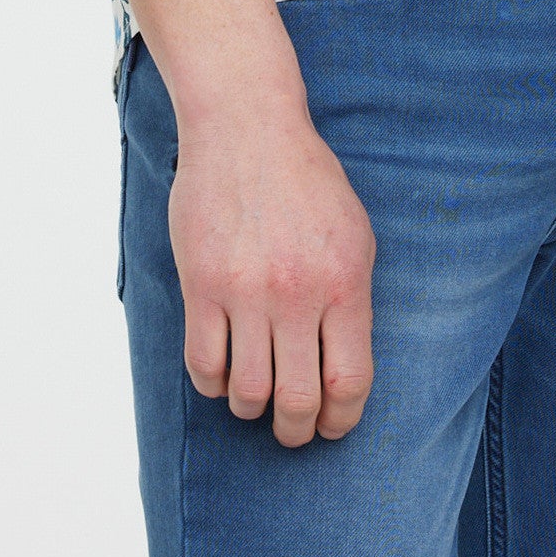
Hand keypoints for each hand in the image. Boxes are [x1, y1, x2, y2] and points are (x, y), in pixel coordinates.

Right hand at [167, 95, 376, 445]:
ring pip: (247, 392)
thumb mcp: (354, 234)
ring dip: (252, 408)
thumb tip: (342, 372)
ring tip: (254, 399)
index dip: (341, 418)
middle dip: (296, 429)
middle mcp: (297, 292)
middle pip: (297, 400)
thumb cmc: (305, 180)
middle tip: (291, 428)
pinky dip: (213, 384)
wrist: (247, 127)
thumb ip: (353, 301)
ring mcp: (246, 290)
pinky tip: (222, 371)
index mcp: (344, 281)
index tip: (331, 426)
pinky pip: (203, 364)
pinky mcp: (202, 283)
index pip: (348, 381)